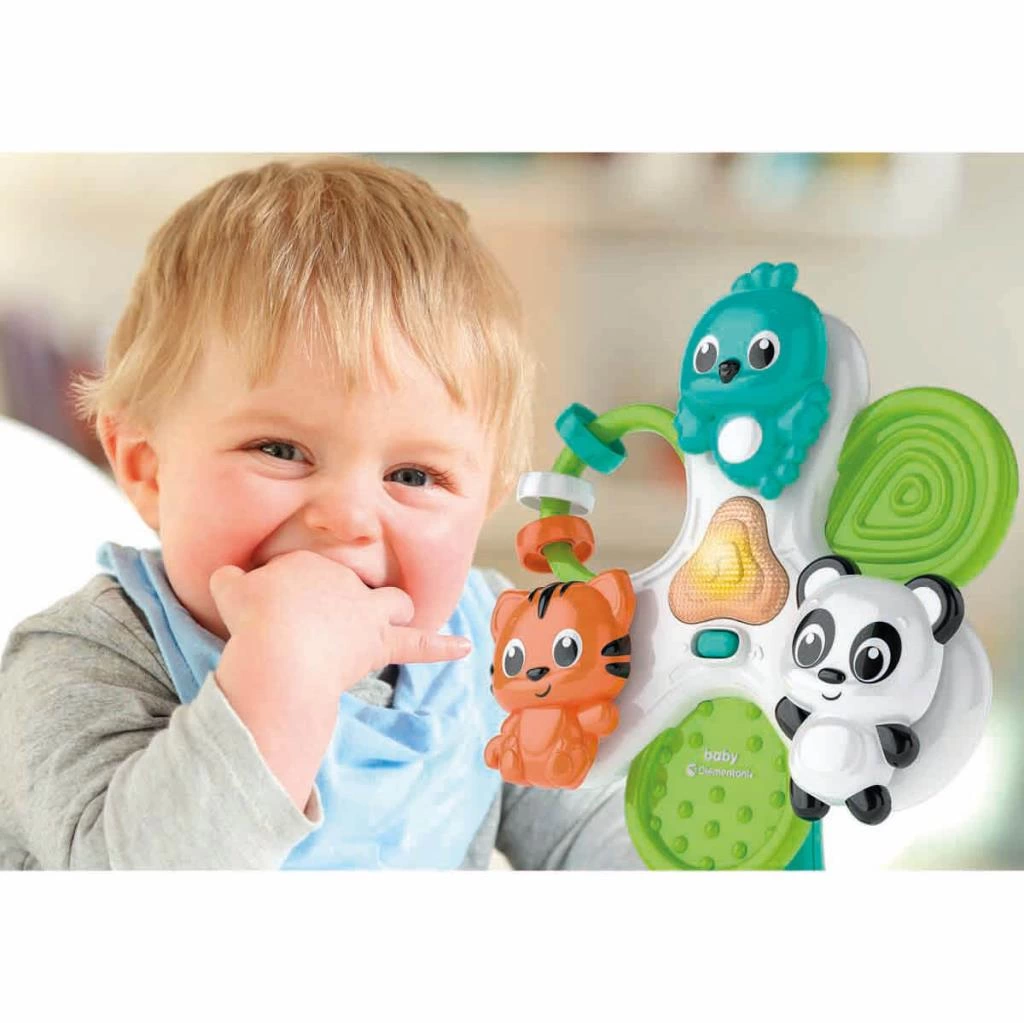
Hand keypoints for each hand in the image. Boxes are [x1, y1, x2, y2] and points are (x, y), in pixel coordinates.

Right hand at [210, 550, 469, 695]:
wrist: (280, 645)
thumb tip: (225, 577)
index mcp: (311, 564)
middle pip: (355, 585)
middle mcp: (345, 582)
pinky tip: (465, 647)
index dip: (296, 595)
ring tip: (394, 621)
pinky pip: (418, 645)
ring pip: (392, 604)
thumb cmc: (253, 617)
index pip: (312, 575)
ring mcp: (366, 612)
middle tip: (334, 617)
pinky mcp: (378, 644)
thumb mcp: (229, 590)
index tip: (279, 614)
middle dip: (351, 598)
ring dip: (394, 612)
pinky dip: (441, 647)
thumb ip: (229, 581)